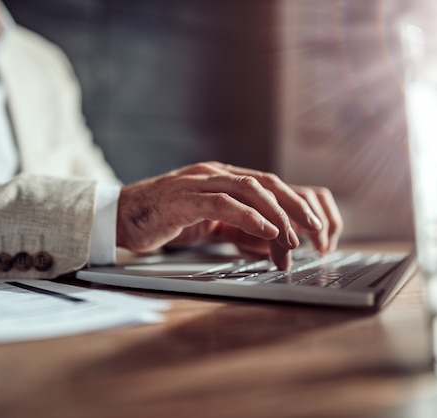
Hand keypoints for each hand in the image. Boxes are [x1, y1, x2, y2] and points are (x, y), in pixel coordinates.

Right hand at [116, 162, 342, 269]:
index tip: (315, 228)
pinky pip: (222, 203)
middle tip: (317, 229)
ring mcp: (198, 182)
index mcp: (222, 178)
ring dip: (277, 213)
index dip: (295, 204)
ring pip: (249, 189)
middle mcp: (214, 174)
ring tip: (294, 235)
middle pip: (266, 183)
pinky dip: (248, 216)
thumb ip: (238, 228)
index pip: (268, 185)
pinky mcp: (184, 197)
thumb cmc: (162, 220)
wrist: (120, 216)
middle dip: (295, 205)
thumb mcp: (209, 224)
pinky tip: (266, 230)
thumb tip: (272, 242)